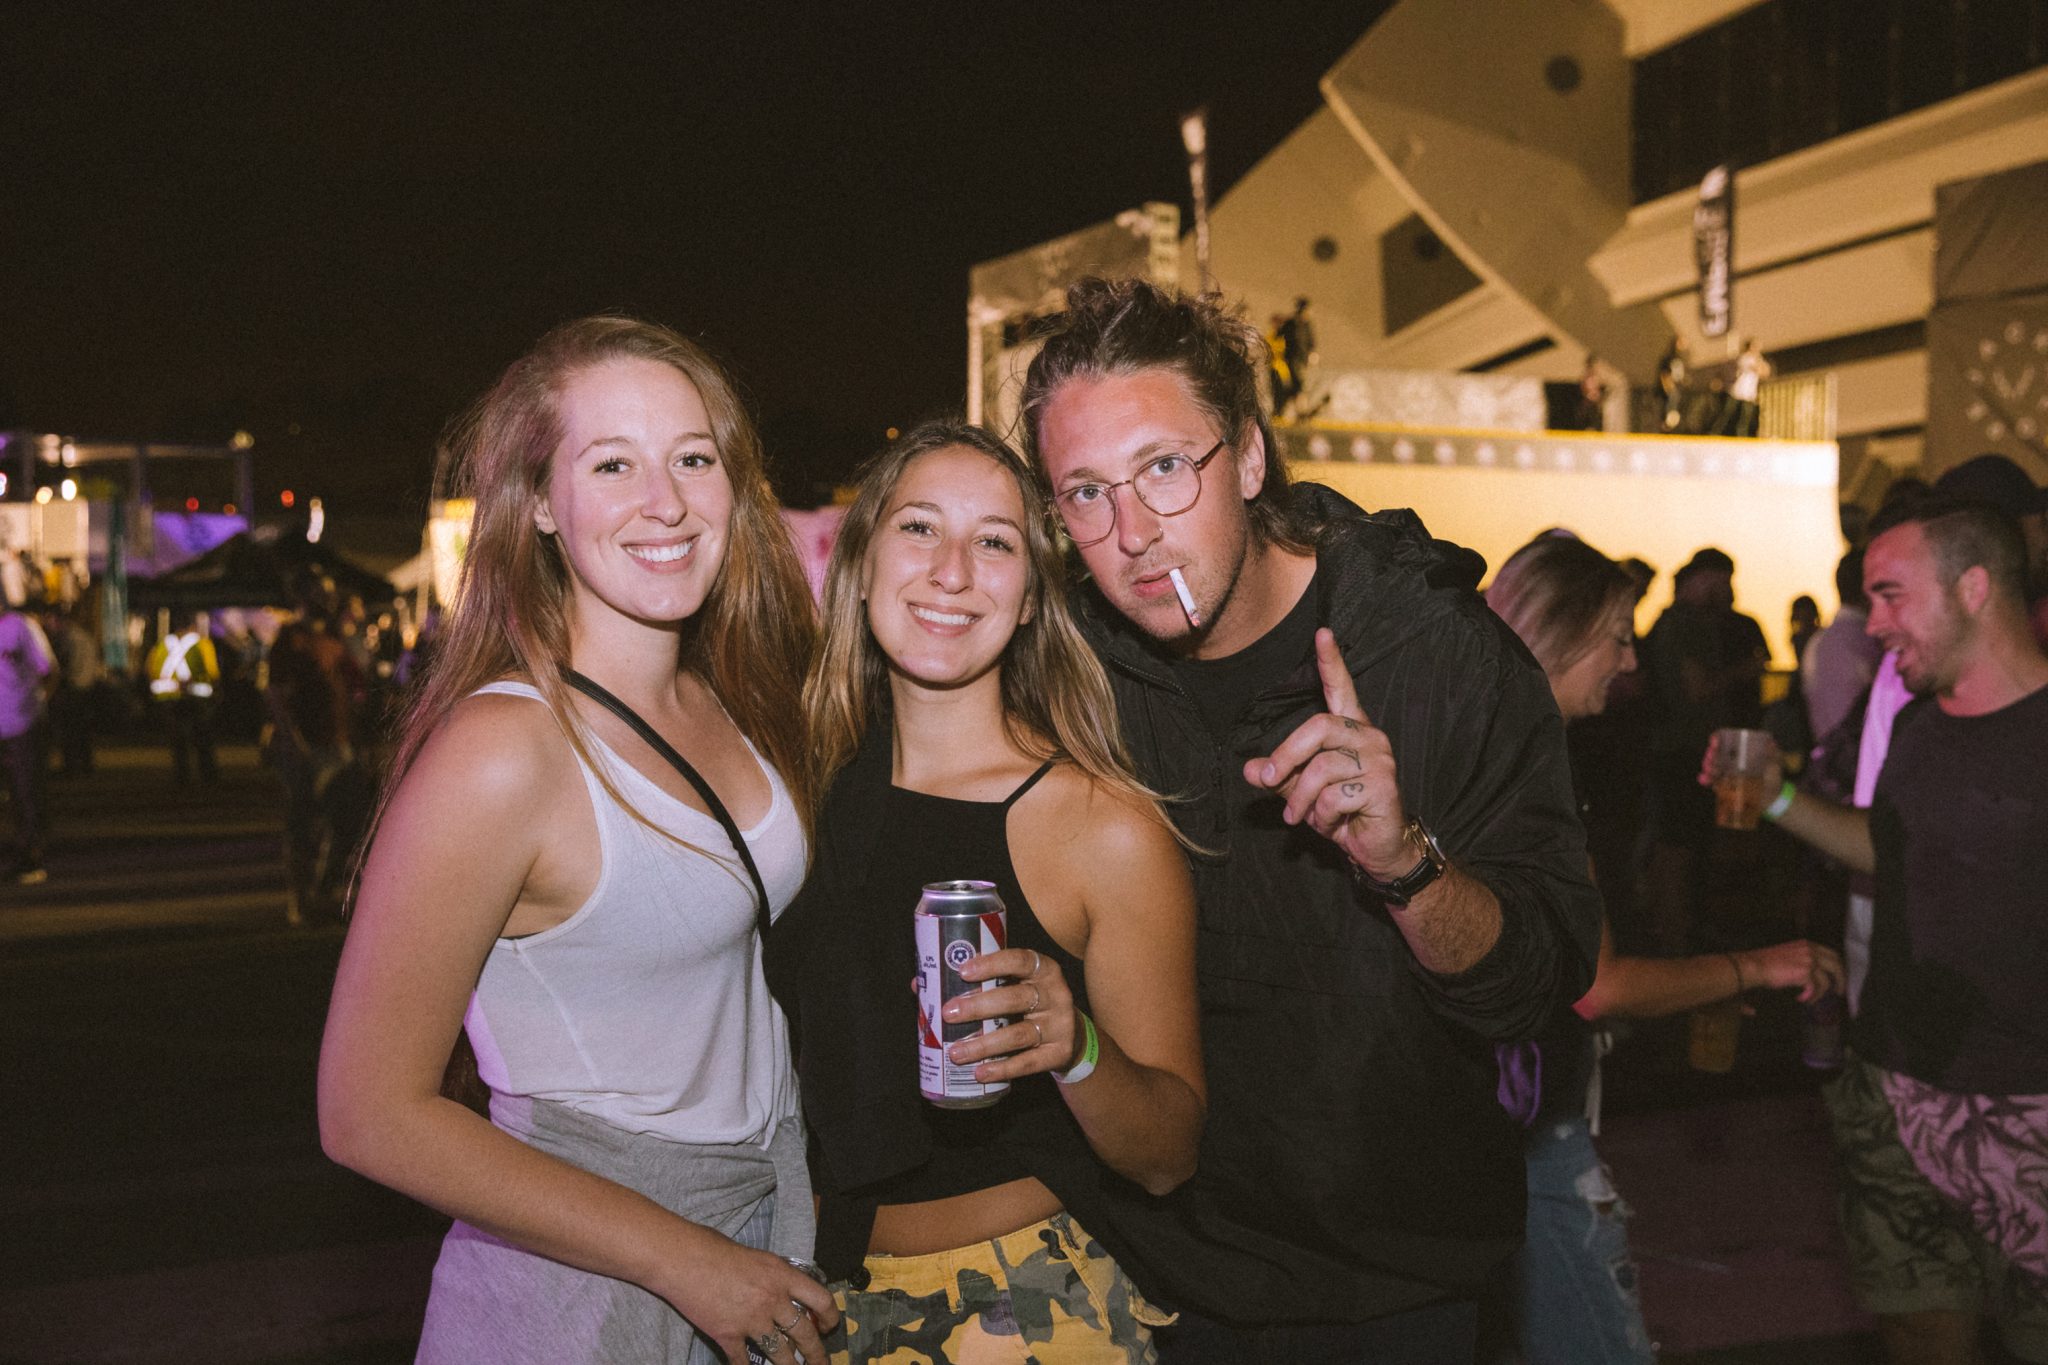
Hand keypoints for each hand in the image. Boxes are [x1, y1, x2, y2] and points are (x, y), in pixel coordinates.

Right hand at [662, 1238, 837, 1364]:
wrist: (681, 1259)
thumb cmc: (713, 1248)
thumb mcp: (756, 1256)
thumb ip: (772, 1275)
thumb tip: (782, 1289)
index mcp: (782, 1275)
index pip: (820, 1299)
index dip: (830, 1316)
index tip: (830, 1326)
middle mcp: (772, 1300)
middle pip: (804, 1333)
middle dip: (816, 1353)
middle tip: (822, 1362)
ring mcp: (750, 1320)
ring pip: (780, 1353)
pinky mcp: (727, 1335)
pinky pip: (743, 1361)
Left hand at [943, 946, 1082, 1079]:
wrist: (1071, 1035)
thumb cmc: (1028, 1004)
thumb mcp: (1013, 985)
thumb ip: (976, 982)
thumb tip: (919, 984)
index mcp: (1043, 969)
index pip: (1020, 960)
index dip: (992, 964)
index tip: (962, 971)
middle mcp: (1056, 994)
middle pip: (1016, 999)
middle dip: (980, 1007)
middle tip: (949, 1013)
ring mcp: (1060, 1025)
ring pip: (1019, 1034)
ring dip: (985, 1044)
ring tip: (956, 1052)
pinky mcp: (1059, 1053)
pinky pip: (1028, 1063)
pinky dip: (1002, 1069)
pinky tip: (980, 1073)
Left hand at [1243, 628, 1411, 876]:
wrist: (1378, 849)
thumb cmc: (1344, 814)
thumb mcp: (1303, 793)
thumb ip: (1280, 776)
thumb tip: (1249, 768)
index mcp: (1351, 730)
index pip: (1341, 689)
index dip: (1331, 662)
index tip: (1322, 633)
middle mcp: (1369, 737)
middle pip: (1318, 727)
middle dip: (1287, 756)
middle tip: (1270, 780)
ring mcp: (1380, 760)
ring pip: (1321, 768)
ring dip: (1302, 799)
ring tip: (1305, 817)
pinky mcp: (1384, 786)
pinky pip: (1334, 796)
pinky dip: (1323, 816)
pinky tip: (1334, 825)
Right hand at [1697, 730, 1783, 792]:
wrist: (1771, 797)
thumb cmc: (1773, 777)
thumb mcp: (1775, 764)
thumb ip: (1772, 754)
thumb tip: (1771, 743)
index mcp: (1742, 749)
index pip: (1726, 739)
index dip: (1718, 739)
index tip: (1715, 743)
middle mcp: (1731, 758)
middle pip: (1716, 752)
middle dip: (1710, 755)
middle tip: (1709, 760)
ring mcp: (1726, 771)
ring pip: (1712, 765)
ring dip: (1708, 767)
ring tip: (1708, 772)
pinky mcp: (1724, 783)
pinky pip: (1712, 779)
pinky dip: (1706, 778)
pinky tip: (1703, 779)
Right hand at [1740, 940, 1845, 1003]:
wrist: (1755, 966)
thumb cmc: (1766, 962)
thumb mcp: (1789, 955)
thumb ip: (1803, 959)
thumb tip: (1812, 976)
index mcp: (1807, 944)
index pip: (1831, 954)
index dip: (1837, 967)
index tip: (1837, 978)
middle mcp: (1811, 950)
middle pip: (1836, 965)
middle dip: (1841, 980)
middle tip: (1839, 992)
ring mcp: (1809, 961)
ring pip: (1826, 981)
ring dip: (1820, 993)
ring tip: (1811, 1000)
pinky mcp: (1805, 973)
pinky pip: (1815, 989)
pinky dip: (1810, 996)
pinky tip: (1801, 999)